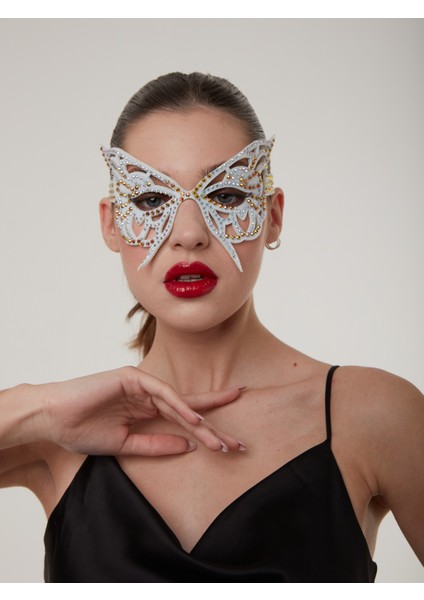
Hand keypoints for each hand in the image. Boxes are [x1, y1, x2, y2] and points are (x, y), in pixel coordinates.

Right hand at [29, 366, 243, 455]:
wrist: (53, 419)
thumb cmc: (82, 430)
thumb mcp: (125, 445)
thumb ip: (156, 444)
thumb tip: (187, 446)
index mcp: (146, 410)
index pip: (183, 418)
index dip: (207, 427)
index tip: (229, 440)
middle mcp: (148, 395)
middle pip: (188, 410)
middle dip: (214, 427)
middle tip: (239, 444)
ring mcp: (142, 384)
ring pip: (179, 404)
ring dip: (201, 424)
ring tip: (221, 443)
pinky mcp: (132, 377)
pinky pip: (161, 393)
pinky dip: (178, 407)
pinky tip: (195, 421)